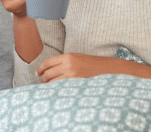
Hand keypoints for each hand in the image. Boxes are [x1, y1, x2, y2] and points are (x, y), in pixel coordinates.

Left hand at [36, 53, 150, 83]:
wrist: (112, 70)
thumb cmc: (96, 65)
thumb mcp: (80, 59)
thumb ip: (66, 63)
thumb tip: (53, 70)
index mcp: (69, 57)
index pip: (48, 63)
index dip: (40, 69)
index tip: (37, 74)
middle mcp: (69, 65)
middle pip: (48, 74)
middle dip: (44, 80)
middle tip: (43, 83)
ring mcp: (73, 76)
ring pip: (54, 84)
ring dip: (50, 87)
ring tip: (51, 90)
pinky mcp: (77, 86)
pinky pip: (62, 90)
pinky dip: (58, 92)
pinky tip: (59, 94)